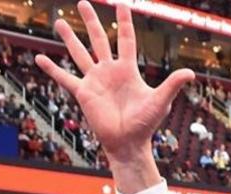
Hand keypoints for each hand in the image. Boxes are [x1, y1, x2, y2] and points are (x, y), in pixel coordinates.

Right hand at [36, 2, 193, 175]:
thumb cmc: (146, 124)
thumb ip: (172, 85)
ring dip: (69, 38)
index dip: (124, 22)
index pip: (125, 40)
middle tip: (82, 2)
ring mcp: (94, 81)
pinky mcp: (82, 93)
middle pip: (98, 40)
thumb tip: (191, 73)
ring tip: (59, 21)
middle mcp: (109, 71)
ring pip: (79, 53)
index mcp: (127, 70)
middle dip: (91, 21)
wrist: (128, 143)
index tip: (121, 3)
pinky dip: (51, 69)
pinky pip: (64, 78)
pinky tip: (39, 58)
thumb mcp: (160, 101)